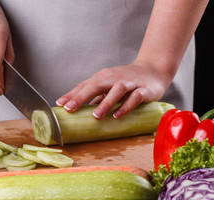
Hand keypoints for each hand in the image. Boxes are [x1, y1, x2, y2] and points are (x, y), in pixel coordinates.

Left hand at [56, 60, 170, 118]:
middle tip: (69, 108)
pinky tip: (117, 115)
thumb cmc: (127, 81)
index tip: (59, 104)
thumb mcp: (109, 87)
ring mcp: (129, 83)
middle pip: (95, 86)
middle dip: (81, 97)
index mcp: (103, 77)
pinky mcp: (143, 89)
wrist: (154, 70)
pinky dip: (125, 106)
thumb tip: (80, 111)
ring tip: (95, 116)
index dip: (71, 94)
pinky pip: (134, 98)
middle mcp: (113, 78)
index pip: (84, 85)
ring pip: (115, 91)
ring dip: (105, 103)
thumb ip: (97, 98)